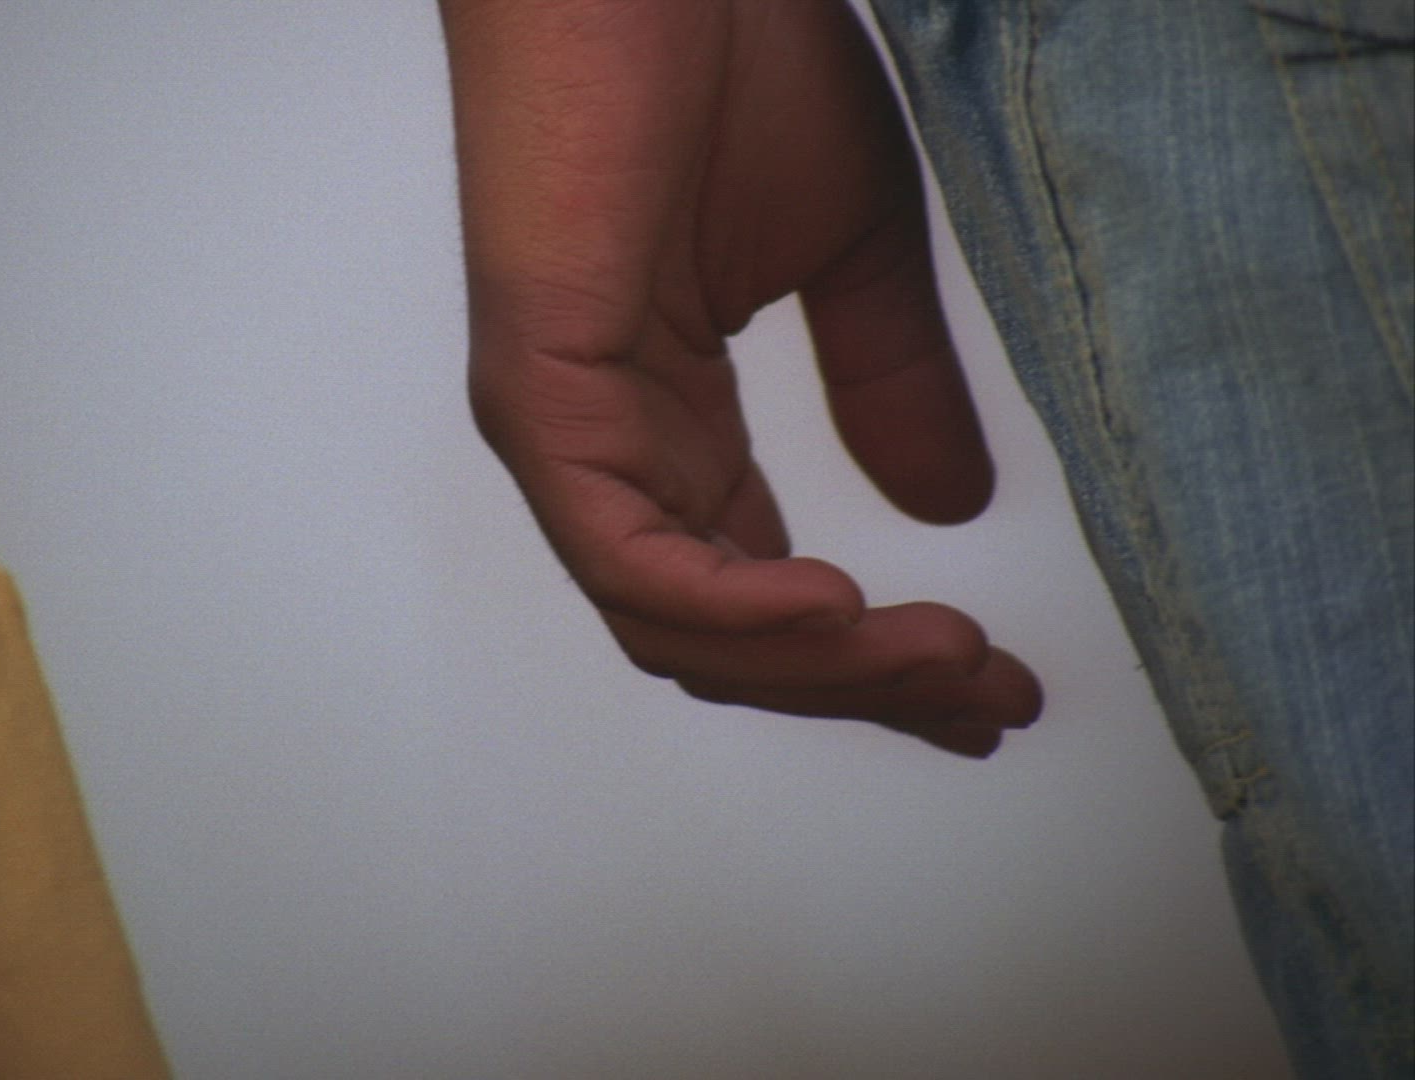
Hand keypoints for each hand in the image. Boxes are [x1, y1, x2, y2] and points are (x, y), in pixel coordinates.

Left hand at [440, 0, 1041, 755]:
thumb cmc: (722, 64)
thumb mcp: (849, 250)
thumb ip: (885, 384)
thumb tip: (946, 507)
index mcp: (671, 426)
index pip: (760, 593)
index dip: (870, 661)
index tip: (984, 689)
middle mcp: (608, 449)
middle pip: (722, 637)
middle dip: (860, 688)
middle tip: (985, 705)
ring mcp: (564, 430)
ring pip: (674, 623)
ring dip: (817, 665)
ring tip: (939, 661)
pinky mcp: (539, 391)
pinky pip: (624, 555)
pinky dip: (729, 606)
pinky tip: (836, 605)